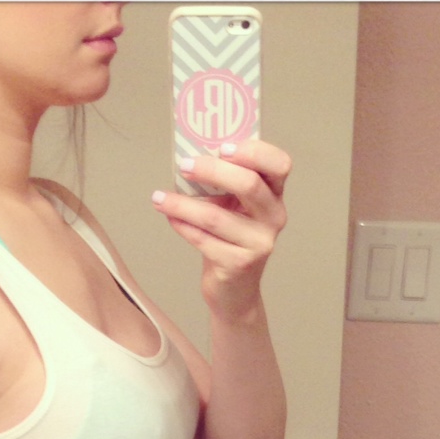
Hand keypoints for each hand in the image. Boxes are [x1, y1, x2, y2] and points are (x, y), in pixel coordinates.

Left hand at [152, 138, 291, 319]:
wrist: (234, 292)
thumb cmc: (230, 241)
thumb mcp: (234, 208)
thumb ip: (224, 183)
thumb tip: (188, 155)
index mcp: (275, 196)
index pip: (280, 164)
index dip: (254, 151)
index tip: (222, 147)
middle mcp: (273, 218)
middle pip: (248, 184)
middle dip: (211, 170)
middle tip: (184, 165)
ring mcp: (258, 244)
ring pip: (216, 216)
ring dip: (182, 204)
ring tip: (160, 198)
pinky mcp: (238, 264)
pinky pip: (203, 239)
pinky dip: (182, 226)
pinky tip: (170, 218)